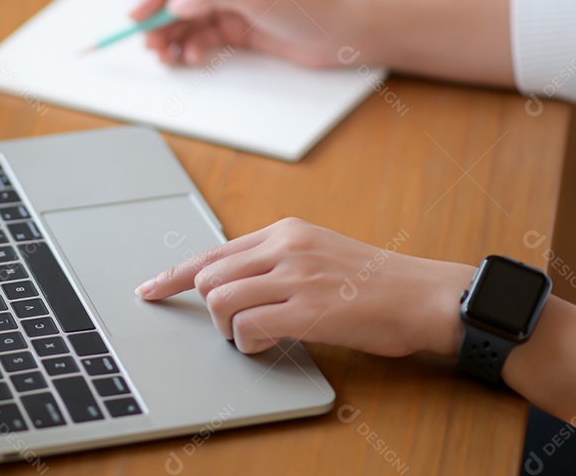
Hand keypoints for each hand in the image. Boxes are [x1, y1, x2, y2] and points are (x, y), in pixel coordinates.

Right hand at [129, 0, 362, 66]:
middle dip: (160, 22)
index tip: (138, 17)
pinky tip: (191, 58)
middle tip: (148, 44)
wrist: (340, 36)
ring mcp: (232, 6)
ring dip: (172, 38)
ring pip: (187, 21)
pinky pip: (202, 38)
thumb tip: (176, 1)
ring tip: (165, 57)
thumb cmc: (308, 8)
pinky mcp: (238, 30)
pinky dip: (191, 48)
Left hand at [135, 217, 473, 356]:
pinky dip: (246, 343)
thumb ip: (277, 260)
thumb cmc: (374, 282)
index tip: (150, 289)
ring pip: (221, 301)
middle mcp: (285, 246)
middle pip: (208, 276)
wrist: (424, 296)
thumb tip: (234, 281)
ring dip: (227, 329)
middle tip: (233, 328)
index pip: (212, 251)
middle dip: (210, 309)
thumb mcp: (319, 253)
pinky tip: (265, 345)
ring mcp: (295, 276)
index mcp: (284, 231)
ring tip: (252, 337)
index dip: (174, 275)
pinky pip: (248, 327)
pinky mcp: (308, 309)